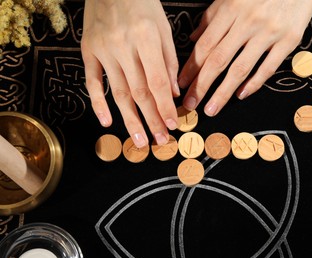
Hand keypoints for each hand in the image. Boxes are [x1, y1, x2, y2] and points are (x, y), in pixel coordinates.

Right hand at [81, 0, 179, 147]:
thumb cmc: (141, 3)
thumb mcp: (163, 26)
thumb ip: (169, 60)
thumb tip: (174, 93)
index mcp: (145, 37)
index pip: (157, 82)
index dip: (165, 107)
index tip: (172, 126)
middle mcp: (122, 46)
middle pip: (139, 92)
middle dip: (151, 119)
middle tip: (159, 141)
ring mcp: (102, 50)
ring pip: (118, 92)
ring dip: (129, 119)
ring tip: (139, 140)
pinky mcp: (88, 51)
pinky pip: (92, 81)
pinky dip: (98, 103)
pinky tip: (106, 122)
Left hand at [178, 0, 311, 115]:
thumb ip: (212, 17)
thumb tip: (193, 39)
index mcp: (231, 9)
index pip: (205, 45)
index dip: (191, 67)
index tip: (180, 84)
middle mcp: (248, 22)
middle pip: (218, 60)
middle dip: (201, 85)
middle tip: (190, 105)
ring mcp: (269, 32)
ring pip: (241, 68)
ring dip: (223, 92)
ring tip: (211, 109)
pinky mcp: (289, 39)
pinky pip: (269, 67)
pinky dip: (254, 83)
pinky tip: (241, 95)